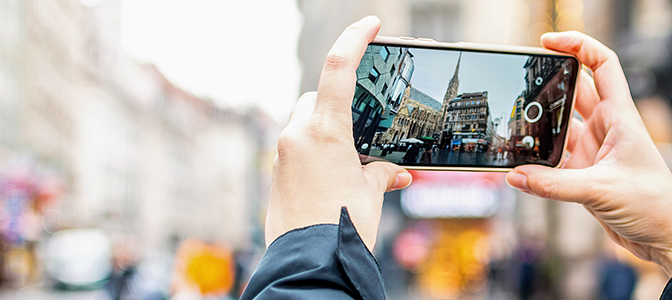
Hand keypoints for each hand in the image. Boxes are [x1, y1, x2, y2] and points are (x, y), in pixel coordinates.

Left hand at [266, 16, 411, 251]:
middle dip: (340, 104)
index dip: (355, 39)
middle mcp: (297, 136)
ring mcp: (282, 155)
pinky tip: (339, 177)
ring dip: (329, 131)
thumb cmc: (342, 226)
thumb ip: (380, 171)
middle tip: (366, 122)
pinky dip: (319, 154)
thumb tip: (391, 172)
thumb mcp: (371, 193)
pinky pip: (299, 149)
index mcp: (324, 131)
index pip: (339, 69)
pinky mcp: (277, 174)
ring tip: (355, 159)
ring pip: (306, 123)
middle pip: (318, 98)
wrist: (311, 262)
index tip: (371, 25)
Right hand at [505, 31, 671, 275]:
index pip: (602, 64)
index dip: (578, 46)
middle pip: (575, 92)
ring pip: (562, 127)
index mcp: (621, 117)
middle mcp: (608, 128)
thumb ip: (555, 184)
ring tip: (514, 121)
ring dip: (541, 125)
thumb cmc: (654, 204)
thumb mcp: (601, 190)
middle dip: (549, 84)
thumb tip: (518, 176)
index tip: (548, 42)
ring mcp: (596, 151)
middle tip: (520, 79)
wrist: (666, 238)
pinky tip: (521, 163)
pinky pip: (556, 159)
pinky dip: (539, 161)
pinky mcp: (586, 175)